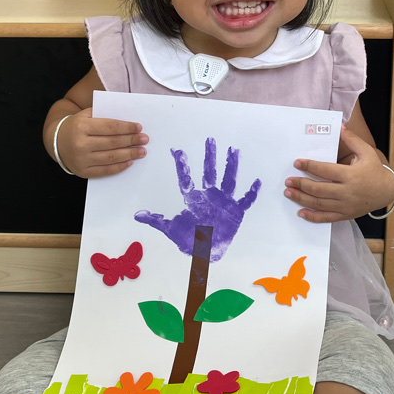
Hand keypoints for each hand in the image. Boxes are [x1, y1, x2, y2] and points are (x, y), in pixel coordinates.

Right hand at [54, 108, 147, 177]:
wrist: (56, 142)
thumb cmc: (77, 126)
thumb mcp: (86, 115)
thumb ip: (104, 115)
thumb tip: (128, 123)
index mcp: (82, 126)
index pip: (110, 127)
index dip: (126, 128)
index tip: (138, 128)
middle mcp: (81, 144)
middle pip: (113, 142)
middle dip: (131, 141)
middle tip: (144, 139)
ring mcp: (82, 159)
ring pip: (111, 157)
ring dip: (129, 154)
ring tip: (141, 151)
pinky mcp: (83, 171)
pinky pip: (105, 170)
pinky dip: (119, 167)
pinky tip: (129, 162)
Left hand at [135, 138, 260, 262]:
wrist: (207, 252)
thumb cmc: (189, 240)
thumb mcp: (171, 229)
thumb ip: (156, 220)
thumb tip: (137, 215)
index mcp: (194, 199)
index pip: (187, 179)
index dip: (182, 166)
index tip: (177, 151)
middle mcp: (209, 196)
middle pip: (210, 173)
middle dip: (210, 157)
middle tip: (210, 140)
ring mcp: (224, 202)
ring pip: (229, 180)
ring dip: (231, 166)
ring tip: (233, 151)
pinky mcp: (236, 212)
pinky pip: (245, 200)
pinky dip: (251, 193)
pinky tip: (256, 182)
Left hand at [284, 127, 393, 223]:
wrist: (386, 192)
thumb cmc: (375, 170)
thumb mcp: (366, 152)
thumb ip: (352, 139)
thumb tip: (340, 126)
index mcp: (350, 175)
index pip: (325, 170)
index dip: (309, 166)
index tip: (297, 163)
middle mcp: (347, 192)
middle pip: (319, 189)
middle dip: (301, 184)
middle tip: (288, 181)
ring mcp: (345, 206)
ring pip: (320, 204)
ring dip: (302, 199)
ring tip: (289, 193)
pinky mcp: (345, 215)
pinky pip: (326, 218)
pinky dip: (313, 217)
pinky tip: (301, 212)